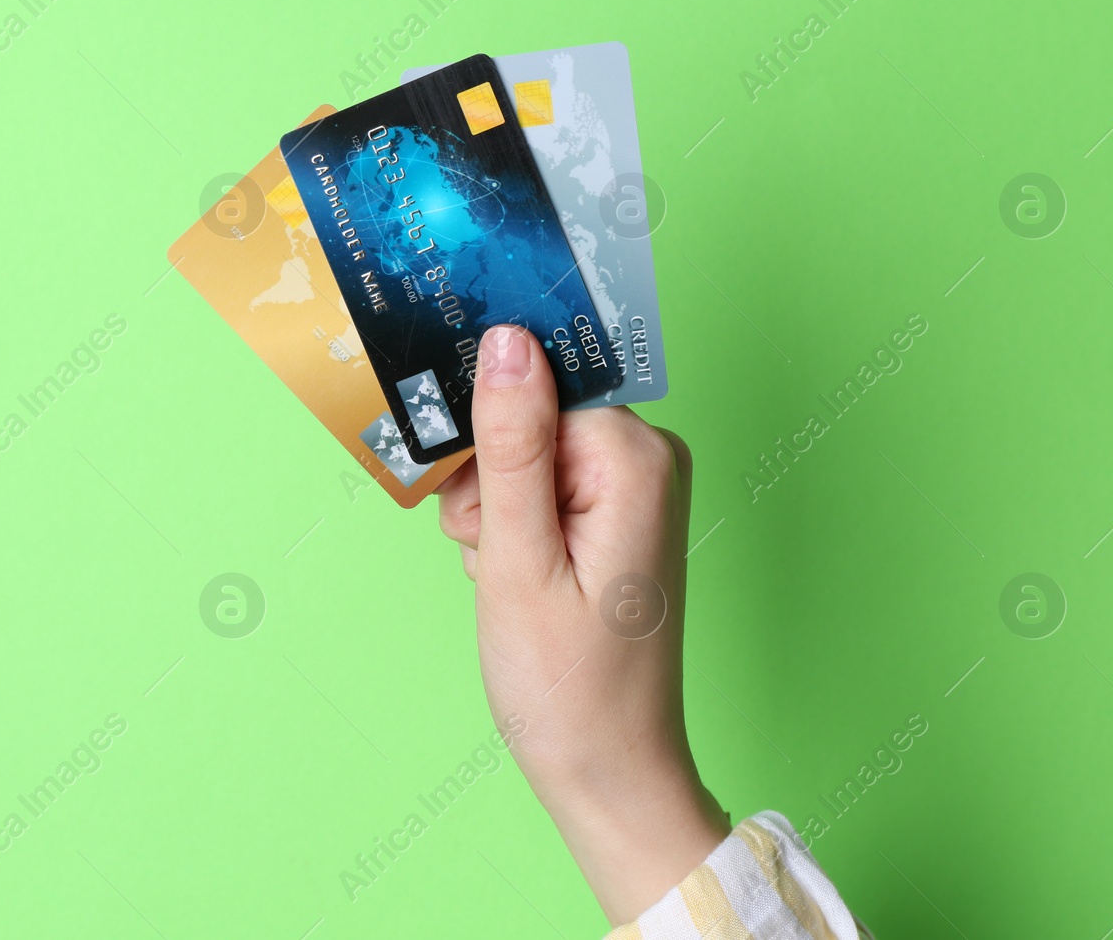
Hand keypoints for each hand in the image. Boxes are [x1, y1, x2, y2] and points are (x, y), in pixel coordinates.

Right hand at [436, 325, 731, 924]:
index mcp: (636, 458)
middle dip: (487, 474)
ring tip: (504, 575)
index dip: (487, 429)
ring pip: (524, 452)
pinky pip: (540, 487)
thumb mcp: (518, 559)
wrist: (607, 772)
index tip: (465, 482)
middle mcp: (647, 460)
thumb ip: (511, 444)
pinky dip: (510, 529)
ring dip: (492, 508)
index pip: (538, 382)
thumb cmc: (568, 685)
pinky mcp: (614, 518)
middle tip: (489, 547)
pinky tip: (513, 577)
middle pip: (531, 413)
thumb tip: (507, 340)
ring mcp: (634, 490)